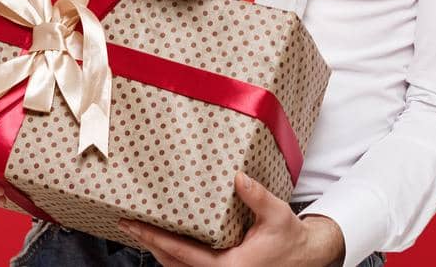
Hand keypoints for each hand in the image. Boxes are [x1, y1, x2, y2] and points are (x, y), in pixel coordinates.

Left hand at [118, 172, 344, 266]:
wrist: (306, 258)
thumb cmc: (290, 240)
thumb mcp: (276, 216)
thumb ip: (257, 198)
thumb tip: (239, 178)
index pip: (181, 252)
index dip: (155, 238)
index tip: (134, 226)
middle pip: (172, 265)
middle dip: (150, 244)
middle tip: (129, 224)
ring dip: (160, 251)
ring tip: (142, 230)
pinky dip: (175, 256)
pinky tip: (168, 241)